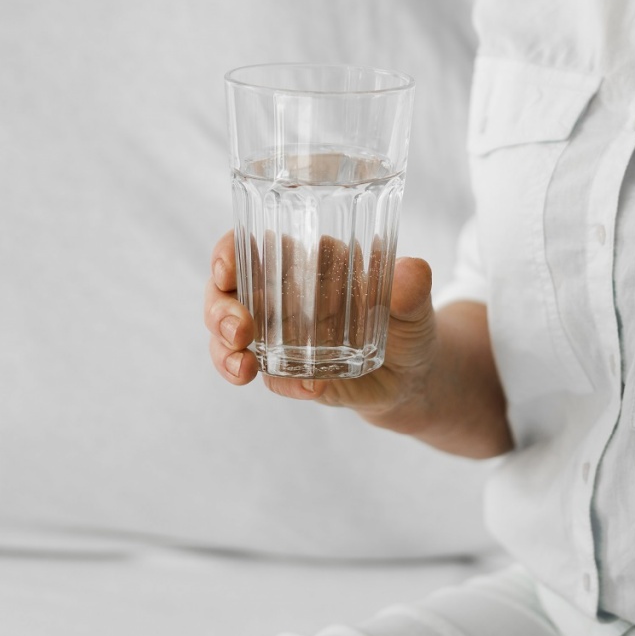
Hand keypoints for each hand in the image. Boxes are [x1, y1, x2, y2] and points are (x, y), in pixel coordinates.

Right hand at [204, 230, 438, 430]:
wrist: (412, 377)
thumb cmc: (406, 323)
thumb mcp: (415, 303)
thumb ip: (412, 287)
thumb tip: (412, 270)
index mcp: (301, 262)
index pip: (249, 247)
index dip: (227, 254)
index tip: (226, 270)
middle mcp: (279, 296)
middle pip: (225, 294)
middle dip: (220, 310)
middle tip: (239, 330)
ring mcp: (277, 337)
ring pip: (228, 338)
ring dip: (225, 352)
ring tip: (244, 367)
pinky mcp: (287, 372)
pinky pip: (268, 376)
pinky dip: (279, 383)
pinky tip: (307, 388)